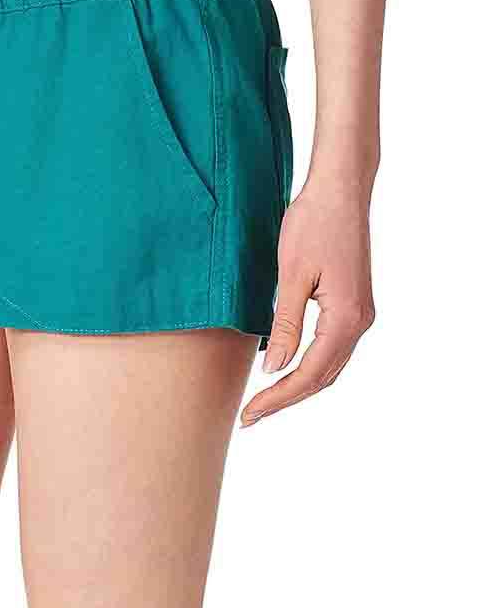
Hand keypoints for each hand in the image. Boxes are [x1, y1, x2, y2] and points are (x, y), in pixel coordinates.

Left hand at [241, 178, 374, 425]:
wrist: (339, 190)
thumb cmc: (312, 224)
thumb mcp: (291, 276)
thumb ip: (285, 325)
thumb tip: (273, 369)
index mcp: (347, 319)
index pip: (309, 375)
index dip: (277, 398)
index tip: (248, 415)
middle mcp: (360, 322)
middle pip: (322, 377)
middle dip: (284, 399)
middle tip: (249, 417)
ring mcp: (360, 314)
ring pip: (328, 366)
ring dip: (297, 386)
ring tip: (262, 402)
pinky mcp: (352, 304)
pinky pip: (331, 348)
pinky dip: (308, 366)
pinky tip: (284, 370)